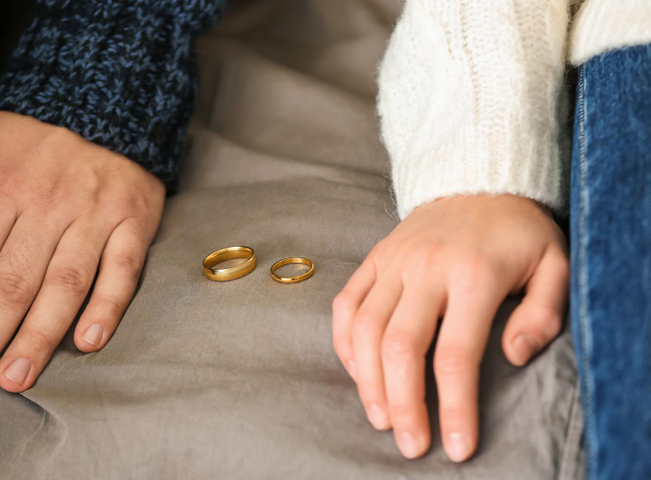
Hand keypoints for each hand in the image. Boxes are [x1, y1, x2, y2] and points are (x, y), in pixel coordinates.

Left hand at [0, 111, 164, 408]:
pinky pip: (122, 271)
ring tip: (13, 381)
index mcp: (0, 187)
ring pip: (63, 285)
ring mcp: (94, 215)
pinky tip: (87, 344)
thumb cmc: (29, 136)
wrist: (106, 98)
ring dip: (37, 337)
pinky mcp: (133, 222)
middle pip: (8, 285)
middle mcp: (47, 204)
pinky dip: (108, 308)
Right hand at [332, 195, 567, 461]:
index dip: (454, 406)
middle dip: (402, 404)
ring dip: (368, 382)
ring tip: (381, 418)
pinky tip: (359, 374)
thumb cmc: (518, 232)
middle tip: (410, 444)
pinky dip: (345, 345)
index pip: (456, 352)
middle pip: (400, 346)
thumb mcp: (554, 264)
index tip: (455, 446)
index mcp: (474, 274)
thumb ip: (543, 313)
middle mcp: (425, 268)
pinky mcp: (373, 259)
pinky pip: (345, 306)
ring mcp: (392, 262)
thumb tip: (514, 356)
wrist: (476, 179)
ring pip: (364, 330)